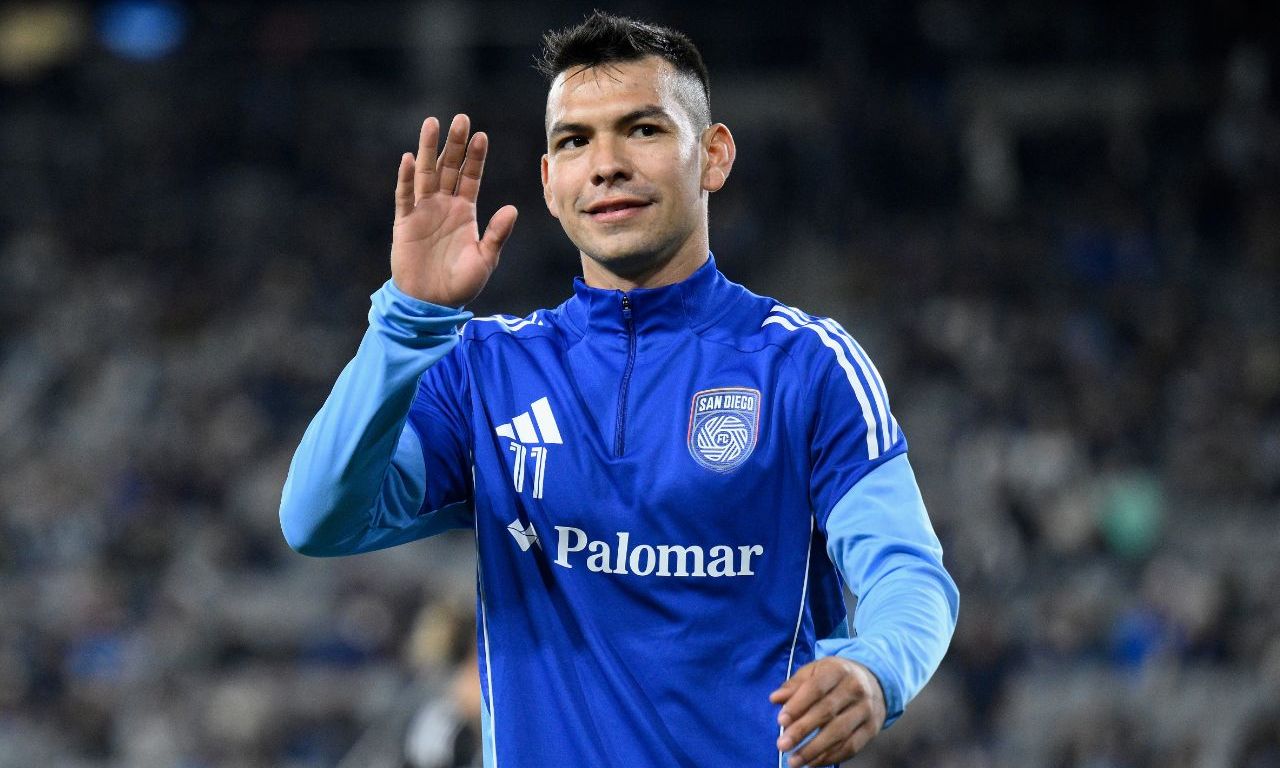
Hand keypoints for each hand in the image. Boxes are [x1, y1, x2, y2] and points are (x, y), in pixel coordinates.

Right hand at [391, 114, 517, 305]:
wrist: (431, 304)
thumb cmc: (461, 285)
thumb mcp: (485, 259)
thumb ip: (497, 234)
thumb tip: (513, 209)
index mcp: (465, 212)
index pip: (471, 177)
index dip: (475, 157)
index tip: (481, 135)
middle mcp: (444, 206)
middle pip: (449, 168)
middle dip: (455, 144)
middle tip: (460, 119)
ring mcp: (423, 212)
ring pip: (426, 174)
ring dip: (429, 150)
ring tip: (432, 124)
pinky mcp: (405, 223)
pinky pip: (405, 197)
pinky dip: (406, 179)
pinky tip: (409, 159)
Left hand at [770, 657, 885, 766]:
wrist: (874, 682)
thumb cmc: (836, 677)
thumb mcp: (815, 671)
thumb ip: (795, 685)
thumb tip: (775, 698)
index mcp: (838, 670)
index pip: (816, 688)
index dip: (798, 705)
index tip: (781, 720)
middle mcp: (855, 689)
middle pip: (826, 712)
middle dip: (802, 731)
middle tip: (782, 745)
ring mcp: (866, 710)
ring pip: (839, 733)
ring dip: (814, 750)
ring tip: (794, 760)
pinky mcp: (872, 729)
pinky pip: (851, 747)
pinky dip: (830, 757)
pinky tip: (812, 762)